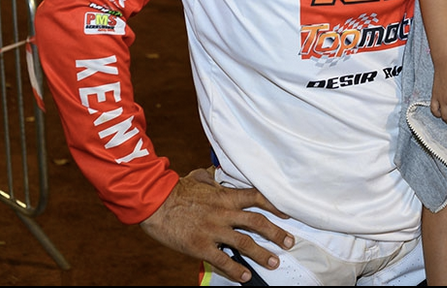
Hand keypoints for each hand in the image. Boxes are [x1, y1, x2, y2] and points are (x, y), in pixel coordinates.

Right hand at [139, 167, 293, 282]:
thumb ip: (210, 176)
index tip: (288, 213)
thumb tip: (214, 171)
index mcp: (225, 196)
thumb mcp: (197, 177)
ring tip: (274, 262)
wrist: (155, 203)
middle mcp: (224, 212)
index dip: (275, 205)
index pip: (257, 197)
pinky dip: (235, 269)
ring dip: (262, 253)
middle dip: (276, 233)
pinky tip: (245, 276)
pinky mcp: (200, 245)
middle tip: (290, 241)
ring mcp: (213, 230)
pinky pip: (222, 260)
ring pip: (245, 242)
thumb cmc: (176, 189)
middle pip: (258, 222)